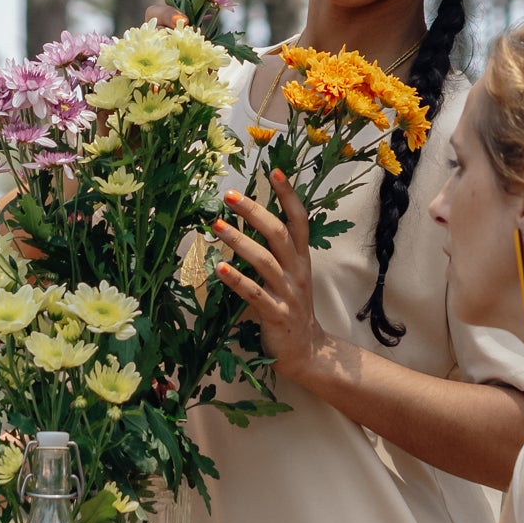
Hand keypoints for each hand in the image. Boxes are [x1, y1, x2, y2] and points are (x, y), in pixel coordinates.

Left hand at [211, 179, 327, 389]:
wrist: (307, 351)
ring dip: (239, 241)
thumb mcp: (290, 275)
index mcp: (301, 259)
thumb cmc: (291, 307)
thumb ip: (275, 251)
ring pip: (264, 261)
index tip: (274, 171)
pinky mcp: (276, 315)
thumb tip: (248, 220)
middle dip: (255, 211)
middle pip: (278, 234)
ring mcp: (288, 293)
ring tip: (216, 226)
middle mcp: (297, 271)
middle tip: (230, 195)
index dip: (288, 196)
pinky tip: (219, 269)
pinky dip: (237, 281)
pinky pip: (255, 295)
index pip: (299, 220)